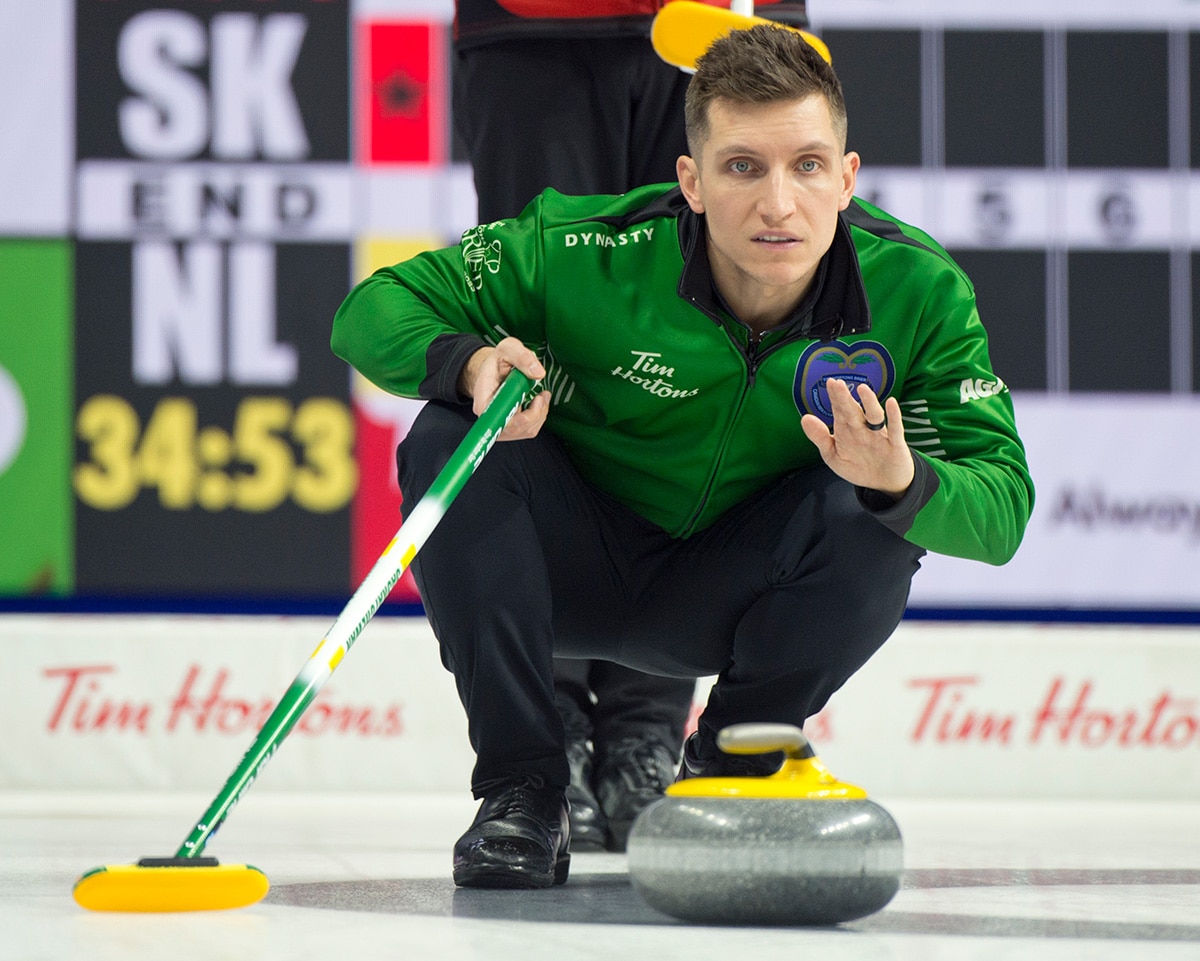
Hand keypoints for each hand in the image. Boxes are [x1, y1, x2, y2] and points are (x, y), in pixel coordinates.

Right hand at [459, 337, 548, 440]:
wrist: (495, 370)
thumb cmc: (499, 360)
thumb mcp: (509, 348)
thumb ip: (522, 357)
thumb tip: (538, 373)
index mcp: (483, 396)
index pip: (498, 418)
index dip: (519, 417)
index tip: (535, 399)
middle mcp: (488, 416)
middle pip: (514, 428)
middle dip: (536, 412)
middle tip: (542, 394)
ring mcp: (499, 425)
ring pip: (525, 431)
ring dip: (540, 414)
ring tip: (541, 396)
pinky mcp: (510, 429)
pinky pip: (529, 430)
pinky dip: (539, 417)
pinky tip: (538, 403)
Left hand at [800, 379, 913, 497]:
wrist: (884, 483)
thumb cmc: (858, 466)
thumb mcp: (833, 455)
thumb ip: (820, 437)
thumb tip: (805, 418)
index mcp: (847, 429)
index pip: (839, 410)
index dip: (834, 397)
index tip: (829, 383)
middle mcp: (863, 428)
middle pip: (853, 411)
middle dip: (844, 398)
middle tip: (837, 384)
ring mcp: (879, 435)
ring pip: (874, 416)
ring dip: (869, 402)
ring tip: (862, 389)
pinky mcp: (895, 444)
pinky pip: (895, 429)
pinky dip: (894, 416)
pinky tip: (891, 403)